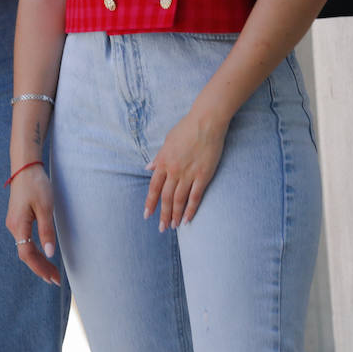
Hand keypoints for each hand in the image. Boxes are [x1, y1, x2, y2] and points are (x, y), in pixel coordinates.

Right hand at [6, 165, 61, 284]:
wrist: (25, 167)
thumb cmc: (36, 185)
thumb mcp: (45, 208)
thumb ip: (46, 231)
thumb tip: (50, 253)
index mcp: (18, 225)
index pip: (27, 254)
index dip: (40, 268)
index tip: (53, 278)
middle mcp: (13, 226)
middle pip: (25, 254)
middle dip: (40, 268)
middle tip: (56, 280)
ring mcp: (14, 223)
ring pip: (25, 248)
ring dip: (38, 261)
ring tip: (51, 272)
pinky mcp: (18, 219)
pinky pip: (25, 241)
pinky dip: (34, 251)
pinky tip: (43, 255)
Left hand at [144, 109, 229, 230]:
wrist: (205, 123)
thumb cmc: (185, 129)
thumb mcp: (166, 142)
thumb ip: (158, 158)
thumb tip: (148, 168)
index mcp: (163, 162)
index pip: (154, 187)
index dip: (150, 203)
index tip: (147, 215)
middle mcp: (174, 171)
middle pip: (166, 197)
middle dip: (163, 214)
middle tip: (162, 228)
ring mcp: (189, 174)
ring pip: (179, 200)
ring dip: (176, 215)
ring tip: (174, 226)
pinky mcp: (203, 175)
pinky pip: (196, 196)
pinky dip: (191, 209)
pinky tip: (189, 219)